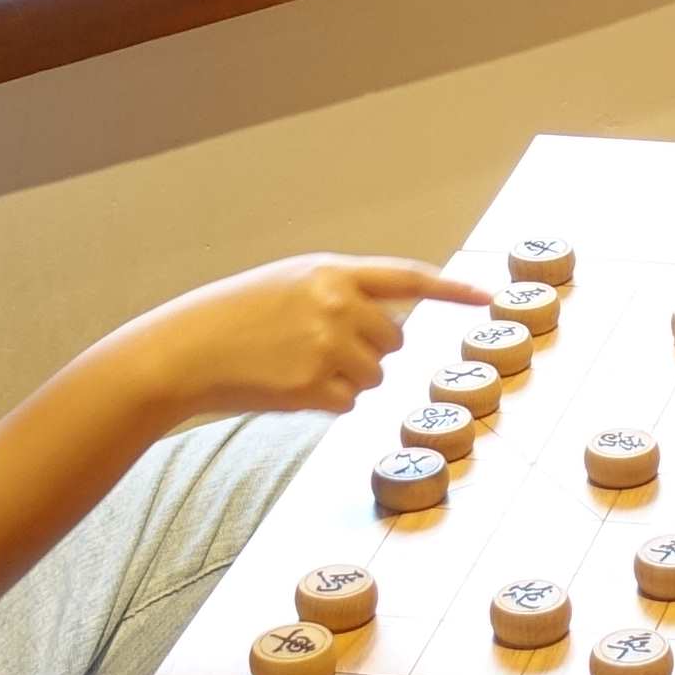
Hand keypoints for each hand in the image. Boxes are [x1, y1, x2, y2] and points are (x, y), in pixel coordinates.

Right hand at [128, 252, 488, 420]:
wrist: (187, 349)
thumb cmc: (235, 316)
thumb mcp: (290, 283)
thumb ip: (341, 293)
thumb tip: (390, 325)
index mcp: (332, 271)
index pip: (408, 278)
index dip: (452, 289)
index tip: (487, 296)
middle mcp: (338, 304)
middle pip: (394, 342)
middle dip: (369, 352)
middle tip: (318, 349)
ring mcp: (328, 346)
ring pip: (375, 377)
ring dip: (346, 380)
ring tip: (297, 365)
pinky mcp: (316, 386)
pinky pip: (349, 403)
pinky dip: (326, 401)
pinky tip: (290, 386)